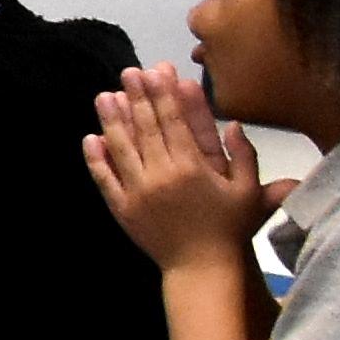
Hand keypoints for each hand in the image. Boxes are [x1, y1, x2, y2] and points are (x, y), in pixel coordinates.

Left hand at [85, 64, 269, 269]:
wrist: (201, 268)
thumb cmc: (229, 229)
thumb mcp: (247, 191)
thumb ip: (244, 155)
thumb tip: (233, 123)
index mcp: (192, 168)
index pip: (173, 122)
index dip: (163, 94)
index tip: (155, 71)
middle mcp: (162, 176)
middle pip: (145, 129)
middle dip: (136, 97)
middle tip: (128, 72)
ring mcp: (138, 192)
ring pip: (122, 149)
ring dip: (112, 121)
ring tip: (105, 96)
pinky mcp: (122, 209)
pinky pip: (105, 179)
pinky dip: (96, 159)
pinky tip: (91, 139)